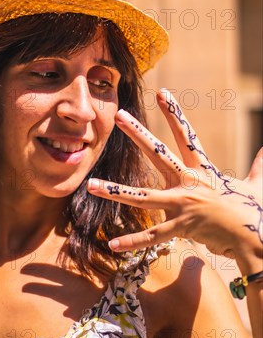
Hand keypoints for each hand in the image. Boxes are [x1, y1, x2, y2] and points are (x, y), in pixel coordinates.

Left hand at [87, 89, 262, 262]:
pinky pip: (152, 236)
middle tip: (118, 116)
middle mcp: (189, 182)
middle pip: (159, 154)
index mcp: (203, 169)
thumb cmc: (254, 212)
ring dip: (115, 190)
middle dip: (138, 134)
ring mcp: (182, 205)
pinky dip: (133, 241)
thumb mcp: (257, 184)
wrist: (256, 239)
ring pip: (142, 197)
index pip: (187, 135)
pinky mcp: (180, 228)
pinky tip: (112, 244)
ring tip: (91, 184)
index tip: (162, 93)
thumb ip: (259, 166)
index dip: (174, 114)